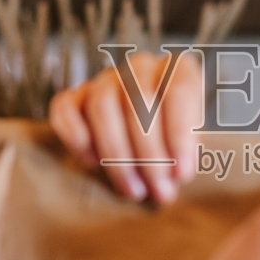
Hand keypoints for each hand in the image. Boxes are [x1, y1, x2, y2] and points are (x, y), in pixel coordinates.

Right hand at [47, 51, 202, 204]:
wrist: (142, 146)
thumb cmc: (176, 147)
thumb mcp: (195, 147)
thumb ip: (190, 155)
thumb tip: (179, 176)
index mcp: (177, 70)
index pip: (179, 91)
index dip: (181, 135)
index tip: (182, 174)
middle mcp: (140, 68)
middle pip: (139, 101)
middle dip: (150, 154)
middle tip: (158, 190)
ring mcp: (104, 81)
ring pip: (102, 106)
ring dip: (117, 155)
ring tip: (133, 190)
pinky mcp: (73, 98)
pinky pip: (64, 109)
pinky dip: (76, 138)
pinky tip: (93, 164)